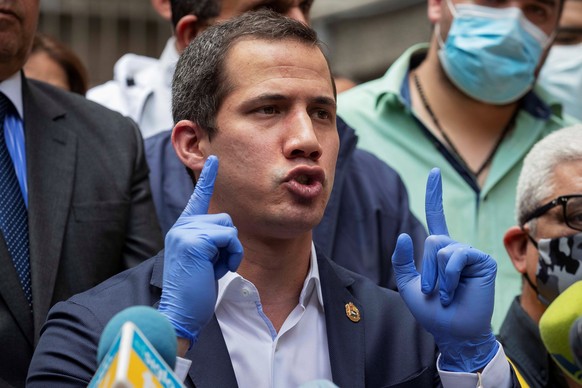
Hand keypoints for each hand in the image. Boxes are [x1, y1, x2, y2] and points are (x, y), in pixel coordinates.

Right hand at [158, 156, 243, 346]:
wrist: (180, 312)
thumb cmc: (195, 290)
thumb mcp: (204, 260)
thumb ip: (210, 240)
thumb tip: (226, 230)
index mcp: (184, 229)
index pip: (198, 198)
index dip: (208, 178)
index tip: (214, 158)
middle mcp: (182, 226)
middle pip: (224, 219)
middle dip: (228, 245)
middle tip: (212, 266)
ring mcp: (185, 231)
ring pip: (228, 227)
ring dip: (230, 251)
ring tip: (213, 268)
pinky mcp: (194, 240)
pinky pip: (228, 238)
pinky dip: (230, 255)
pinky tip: (217, 269)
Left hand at [392, 168, 497, 371]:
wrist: (452, 331)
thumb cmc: (432, 310)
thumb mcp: (408, 284)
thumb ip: (402, 261)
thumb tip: (404, 235)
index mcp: (440, 250)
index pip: (437, 216)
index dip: (434, 194)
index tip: (434, 172)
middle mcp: (456, 247)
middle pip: (432, 240)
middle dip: (427, 270)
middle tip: (434, 291)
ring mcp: (470, 253)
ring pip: (442, 248)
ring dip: (437, 277)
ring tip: (445, 294)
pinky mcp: (483, 262)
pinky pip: (457, 257)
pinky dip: (449, 278)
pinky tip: (454, 292)